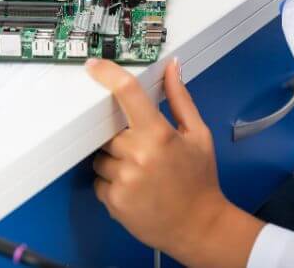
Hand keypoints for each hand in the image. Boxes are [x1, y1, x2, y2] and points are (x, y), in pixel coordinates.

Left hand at [87, 58, 264, 266]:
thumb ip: (180, 99)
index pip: (127, 93)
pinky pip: (99, 180)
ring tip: (141, 171)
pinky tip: (135, 187)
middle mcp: (138, 155)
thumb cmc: (200, 180)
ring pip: (101, 156)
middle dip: (121, 135)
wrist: (199, 226)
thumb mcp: (198, 135)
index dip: (107, 74)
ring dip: (115, 159)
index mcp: (159, 134)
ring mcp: (124, 179)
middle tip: (143, 148)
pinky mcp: (114, 200)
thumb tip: (172, 68)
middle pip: (108, 129)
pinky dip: (112, 182)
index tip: (94, 67)